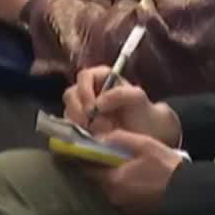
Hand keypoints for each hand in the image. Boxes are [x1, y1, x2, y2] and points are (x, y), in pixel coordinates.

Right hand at [63, 65, 181, 143]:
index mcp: (102, 77)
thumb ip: (119, 94)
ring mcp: (83, 108)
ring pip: (68, 112)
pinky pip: (70, 127)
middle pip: (71, 94)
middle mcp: (89, 90)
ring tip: (100, 132)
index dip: (84, 91)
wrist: (145, 134)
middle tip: (93, 124)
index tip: (92, 109)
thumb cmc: (142, 111)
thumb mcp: (137, 98)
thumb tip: (97, 104)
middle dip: (79, 111)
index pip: (84, 77)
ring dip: (80, 124)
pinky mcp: (80, 125)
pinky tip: (95, 137)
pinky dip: (80, 133)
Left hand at [83, 130, 184, 214]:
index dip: (84, 156)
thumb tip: (101, 136)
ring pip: (108, 187)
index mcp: (112, 180)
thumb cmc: (164, 165)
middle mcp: (112, 196)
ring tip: (120, 163)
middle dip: (98, 166)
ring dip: (110, 176)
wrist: (184, 191)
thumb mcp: (144, 144)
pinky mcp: (131, 210)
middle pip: (96, 179)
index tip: (83, 147)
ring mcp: (121, 205)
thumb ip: (121, 138)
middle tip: (104, 152)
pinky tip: (131, 177)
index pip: (87, 169)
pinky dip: (120, 185)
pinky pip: (118, 194)